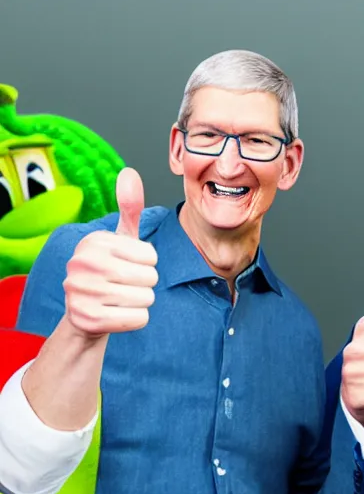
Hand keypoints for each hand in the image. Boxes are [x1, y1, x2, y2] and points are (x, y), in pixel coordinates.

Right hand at [62, 167, 158, 337]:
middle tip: (125, 285)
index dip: (147, 263)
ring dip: (141, 302)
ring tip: (121, 299)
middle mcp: (82, 264)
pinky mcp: (87, 320)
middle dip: (145, 284)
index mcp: (94, 242)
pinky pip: (139, 319)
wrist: (84, 314)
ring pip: (146, 299)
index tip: (128, 265)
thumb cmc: (110, 271)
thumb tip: (130, 173)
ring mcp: (81, 293)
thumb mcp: (120, 239)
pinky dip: (136, 320)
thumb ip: (129, 208)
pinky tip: (117, 314)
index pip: (151, 255)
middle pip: (150, 277)